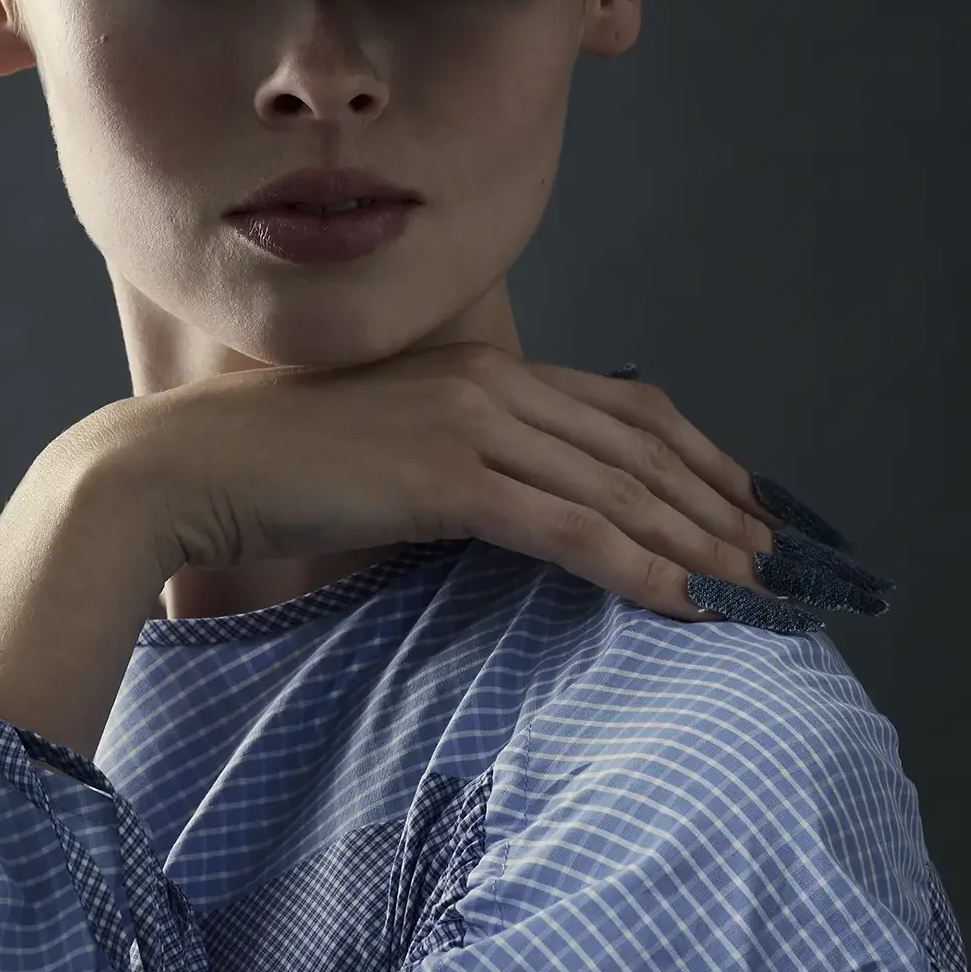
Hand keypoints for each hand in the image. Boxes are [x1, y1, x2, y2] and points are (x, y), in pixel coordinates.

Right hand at [98, 342, 889, 629]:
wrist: (182, 466)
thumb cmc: (273, 471)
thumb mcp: (385, 454)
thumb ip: (459, 466)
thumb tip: (517, 515)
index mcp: (480, 366)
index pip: (624, 406)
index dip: (702, 456)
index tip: (754, 505)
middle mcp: (488, 379)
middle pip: (641, 445)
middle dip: (724, 507)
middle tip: (788, 562)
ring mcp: (468, 422)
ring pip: (618, 487)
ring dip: (701, 545)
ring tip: (761, 594)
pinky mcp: (443, 478)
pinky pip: (566, 528)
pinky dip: (637, 568)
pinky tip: (688, 605)